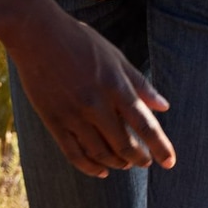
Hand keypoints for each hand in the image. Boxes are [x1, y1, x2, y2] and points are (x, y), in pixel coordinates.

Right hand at [10, 14, 173, 177]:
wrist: (38, 35)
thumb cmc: (82, 42)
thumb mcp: (116, 57)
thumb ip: (140, 84)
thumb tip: (164, 107)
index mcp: (116, 86)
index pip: (145, 124)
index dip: (160, 146)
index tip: (170, 162)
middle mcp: (96, 104)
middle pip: (124, 144)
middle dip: (139, 158)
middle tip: (146, 163)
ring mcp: (73, 114)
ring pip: (100, 152)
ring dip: (117, 163)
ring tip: (126, 164)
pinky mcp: (53, 121)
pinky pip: (74, 153)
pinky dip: (90, 167)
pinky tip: (101, 171)